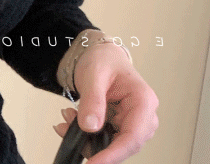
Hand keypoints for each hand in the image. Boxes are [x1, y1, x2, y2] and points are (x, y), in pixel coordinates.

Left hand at [52, 44, 158, 163]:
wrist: (101, 57)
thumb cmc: (103, 60)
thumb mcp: (94, 74)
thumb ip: (92, 100)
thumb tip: (90, 127)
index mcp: (144, 101)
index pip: (133, 137)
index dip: (113, 154)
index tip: (93, 163)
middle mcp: (143, 117)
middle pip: (123, 146)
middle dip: (92, 143)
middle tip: (66, 128)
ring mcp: (132, 124)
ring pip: (110, 145)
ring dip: (86, 137)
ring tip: (67, 116)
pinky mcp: (120, 128)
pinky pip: (103, 139)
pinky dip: (84, 134)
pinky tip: (70, 120)